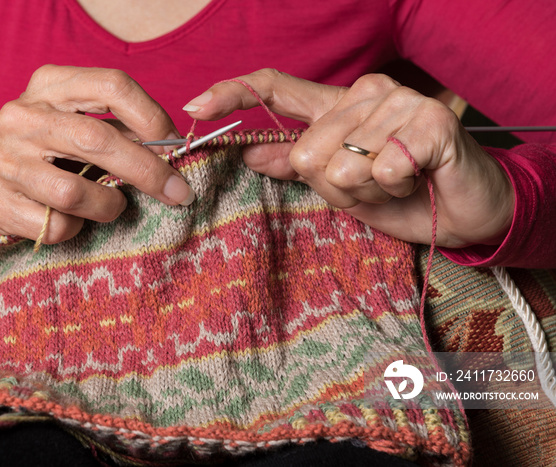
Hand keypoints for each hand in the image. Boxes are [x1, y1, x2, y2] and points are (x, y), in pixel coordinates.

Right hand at [0, 65, 194, 242]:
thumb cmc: (52, 151)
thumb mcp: (81, 125)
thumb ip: (122, 130)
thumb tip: (174, 149)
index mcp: (50, 85)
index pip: (112, 86)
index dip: (153, 117)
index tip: (176, 146)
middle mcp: (22, 116)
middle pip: (98, 140)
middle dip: (147, 171)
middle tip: (178, 193)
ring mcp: (4, 158)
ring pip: (74, 192)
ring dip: (108, 206)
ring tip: (112, 206)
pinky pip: (54, 225)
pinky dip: (75, 228)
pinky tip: (72, 220)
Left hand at [183, 69, 513, 247]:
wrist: (467, 209)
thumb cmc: (401, 195)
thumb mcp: (341, 187)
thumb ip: (299, 165)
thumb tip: (249, 153)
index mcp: (338, 106)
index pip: (276, 89)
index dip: (232, 94)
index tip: (195, 107)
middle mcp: (366, 92)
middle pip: (306, 150)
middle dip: (333, 186)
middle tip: (370, 187)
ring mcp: (398, 102)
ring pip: (341, 163)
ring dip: (367, 190)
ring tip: (396, 183)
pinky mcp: (430, 121)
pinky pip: (382, 168)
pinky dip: (395, 188)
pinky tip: (416, 179)